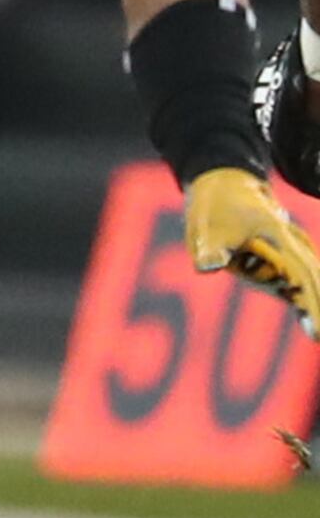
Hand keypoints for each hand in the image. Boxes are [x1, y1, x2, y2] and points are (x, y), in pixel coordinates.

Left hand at [186, 165, 319, 339]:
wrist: (225, 182)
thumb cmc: (216, 205)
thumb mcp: (207, 225)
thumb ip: (211, 247)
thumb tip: (209, 266)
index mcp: (278, 239)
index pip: (302, 276)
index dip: (310, 305)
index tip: (315, 333)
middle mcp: (289, 246)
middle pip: (311, 279)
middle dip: (316, 306)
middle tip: (317, 336)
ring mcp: (286, 250)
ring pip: (309, 275)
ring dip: (313, 299)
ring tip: (314, 330)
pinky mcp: (279, 254)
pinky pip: (300, 273)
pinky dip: (306, 290)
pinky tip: (303, 312)